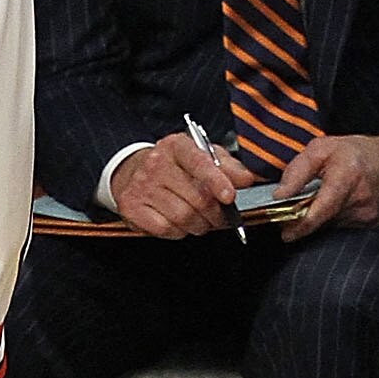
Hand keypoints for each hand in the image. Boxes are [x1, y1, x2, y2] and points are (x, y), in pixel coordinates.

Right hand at [108, 132, 252, 238]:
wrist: (133, 172)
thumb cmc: (175, 166)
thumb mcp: (203, 156)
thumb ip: (228, 167)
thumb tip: (246, 179)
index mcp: (176, 146)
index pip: (199, 163)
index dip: (217, 181)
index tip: (229, 197)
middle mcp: (156, 163)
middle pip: (197, 197)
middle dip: (215, 213)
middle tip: (220, 216)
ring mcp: (141, 185)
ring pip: (183, 216)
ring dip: (199, 225)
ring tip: (200, 219)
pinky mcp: (131, 207)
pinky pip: (165, 229)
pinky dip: (178, 231)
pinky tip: (179, 223)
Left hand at [273, 132, 378, 241]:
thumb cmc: (357, 151)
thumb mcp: (321, 148)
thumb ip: (297, 171)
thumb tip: (280, 195)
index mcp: (347, 178)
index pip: (322, 210)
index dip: (302, 225)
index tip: (287, 233)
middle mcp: (361, 200)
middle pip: (325, 220)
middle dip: (308, 218)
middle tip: (298, 209)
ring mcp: (372, 215)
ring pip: (335, 226)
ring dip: (324, 217)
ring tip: (326, 198)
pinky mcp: (378, 224)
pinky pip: (349, 228)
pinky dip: (339, 220)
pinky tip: (341, 205)